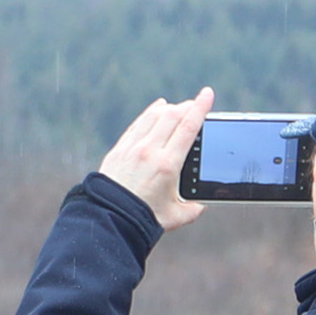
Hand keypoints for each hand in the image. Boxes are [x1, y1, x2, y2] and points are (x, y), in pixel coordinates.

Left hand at [98, 88, 213, 230]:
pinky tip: (157, 110)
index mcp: (167, 165)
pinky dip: (150, 114)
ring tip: (179, 108)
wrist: (108, 220)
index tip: (207, 94)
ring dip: (169, 109)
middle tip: (196, 104)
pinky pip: (137, 124)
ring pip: (153, 117)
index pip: (188, 127)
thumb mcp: (175, 217)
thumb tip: (199, 205)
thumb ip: (192, 209)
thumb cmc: (141, 220)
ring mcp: (132, 149)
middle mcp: (149, 151)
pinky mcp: (118, 150)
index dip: (200, 107)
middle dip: (187, 106)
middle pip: (172, 116)